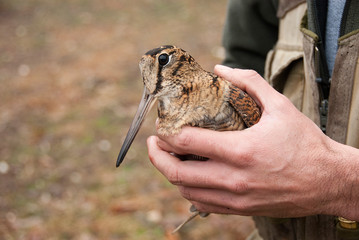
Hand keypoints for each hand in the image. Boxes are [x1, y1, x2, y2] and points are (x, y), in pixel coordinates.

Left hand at [147, 65, 358, 219]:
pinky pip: (203, 204)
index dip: (166, 134)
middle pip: (177, 172)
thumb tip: (221, 69)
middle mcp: (234, 178)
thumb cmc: (306, 143)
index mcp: (241, 150)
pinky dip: (189, 190)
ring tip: (170, 158)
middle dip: (157, 156)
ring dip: (171, 173)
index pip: (186, 143)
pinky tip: (190, 178)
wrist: (328, 181)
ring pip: (186, 190)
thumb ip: (249, 82)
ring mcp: (236, 198)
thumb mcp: (280, 106)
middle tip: (154, 142)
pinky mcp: (240, 208)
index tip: (161, 126)